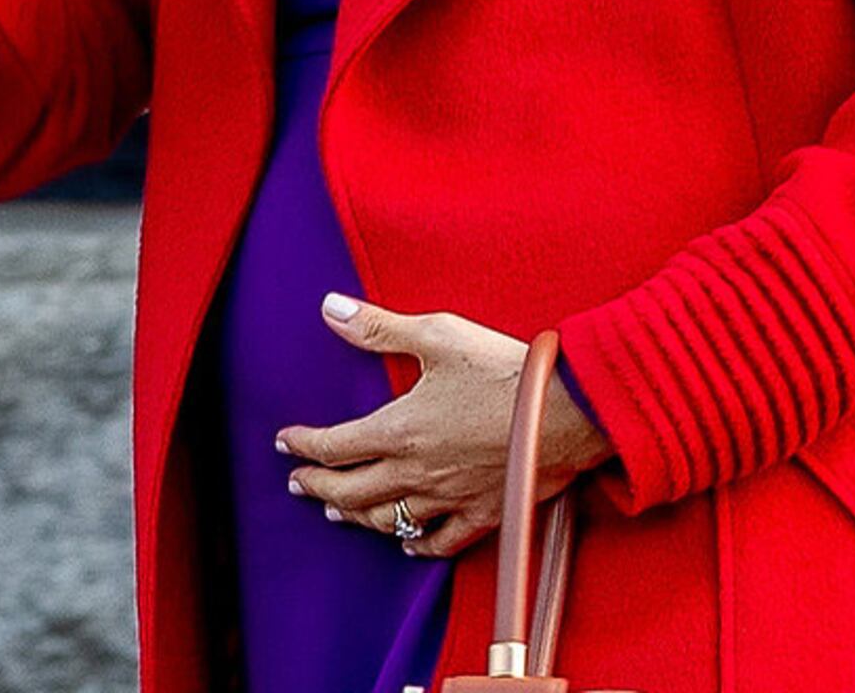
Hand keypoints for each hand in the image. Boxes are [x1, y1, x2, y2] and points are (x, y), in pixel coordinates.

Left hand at [274, 294, 615, 559]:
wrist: (570, 412)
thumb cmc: (504, 370)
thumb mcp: (437, 335)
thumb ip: (378, 327)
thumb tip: (329, 309)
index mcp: (399, 430)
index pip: (334, 446)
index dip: (303, 445)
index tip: (285, 443)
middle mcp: (418, 472)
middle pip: (351, 492)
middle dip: (318, 487)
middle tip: (297, 483)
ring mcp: (451, 498)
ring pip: (389, 521)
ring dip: (356, 517)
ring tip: (336, 513)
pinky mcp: (486, 513)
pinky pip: (443, 542)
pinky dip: (418, 546)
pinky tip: (408, 545)